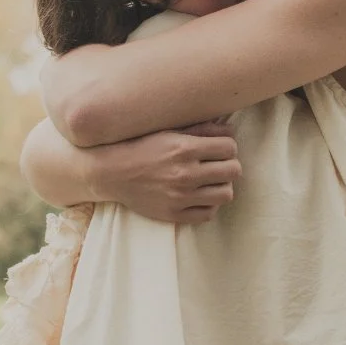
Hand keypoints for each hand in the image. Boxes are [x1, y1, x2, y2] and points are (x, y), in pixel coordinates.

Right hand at [93, 121, 241, 224]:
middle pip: (233, 171)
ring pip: (226, 194)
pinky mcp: (174, 214)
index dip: (228, 147)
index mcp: (184, 148)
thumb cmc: (141, 147)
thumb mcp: (168, 131)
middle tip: (218, 164)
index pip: (230, 148)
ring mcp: (180, 197)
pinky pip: (208, 214)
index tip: (219, 149)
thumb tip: (230, 132)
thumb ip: (201, 130)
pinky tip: (200, 196)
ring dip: (222, 186)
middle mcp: (185, 173)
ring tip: (211, 181)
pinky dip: (209, 205)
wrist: (111, 172)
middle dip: (229, 165)